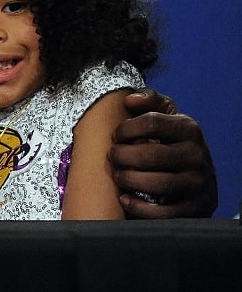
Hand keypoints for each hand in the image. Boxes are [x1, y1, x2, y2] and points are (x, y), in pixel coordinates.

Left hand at [109, 88, 217, 217]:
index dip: (125, 129)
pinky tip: (125, 199)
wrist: (198, 178)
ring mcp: (198, 183)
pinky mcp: (195, 208)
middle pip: (149, 154)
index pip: (150, 123)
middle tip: (112, 157)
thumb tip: (130, 99)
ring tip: (118, 176)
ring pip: (157, 183)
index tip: (116, 136)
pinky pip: (164, 212)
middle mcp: (197, 155)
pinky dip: (139, 207)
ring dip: (128, 180)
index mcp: (189, 128)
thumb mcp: (166, 116)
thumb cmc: (172, 143)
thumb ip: (150, 101)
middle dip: (121, 156)